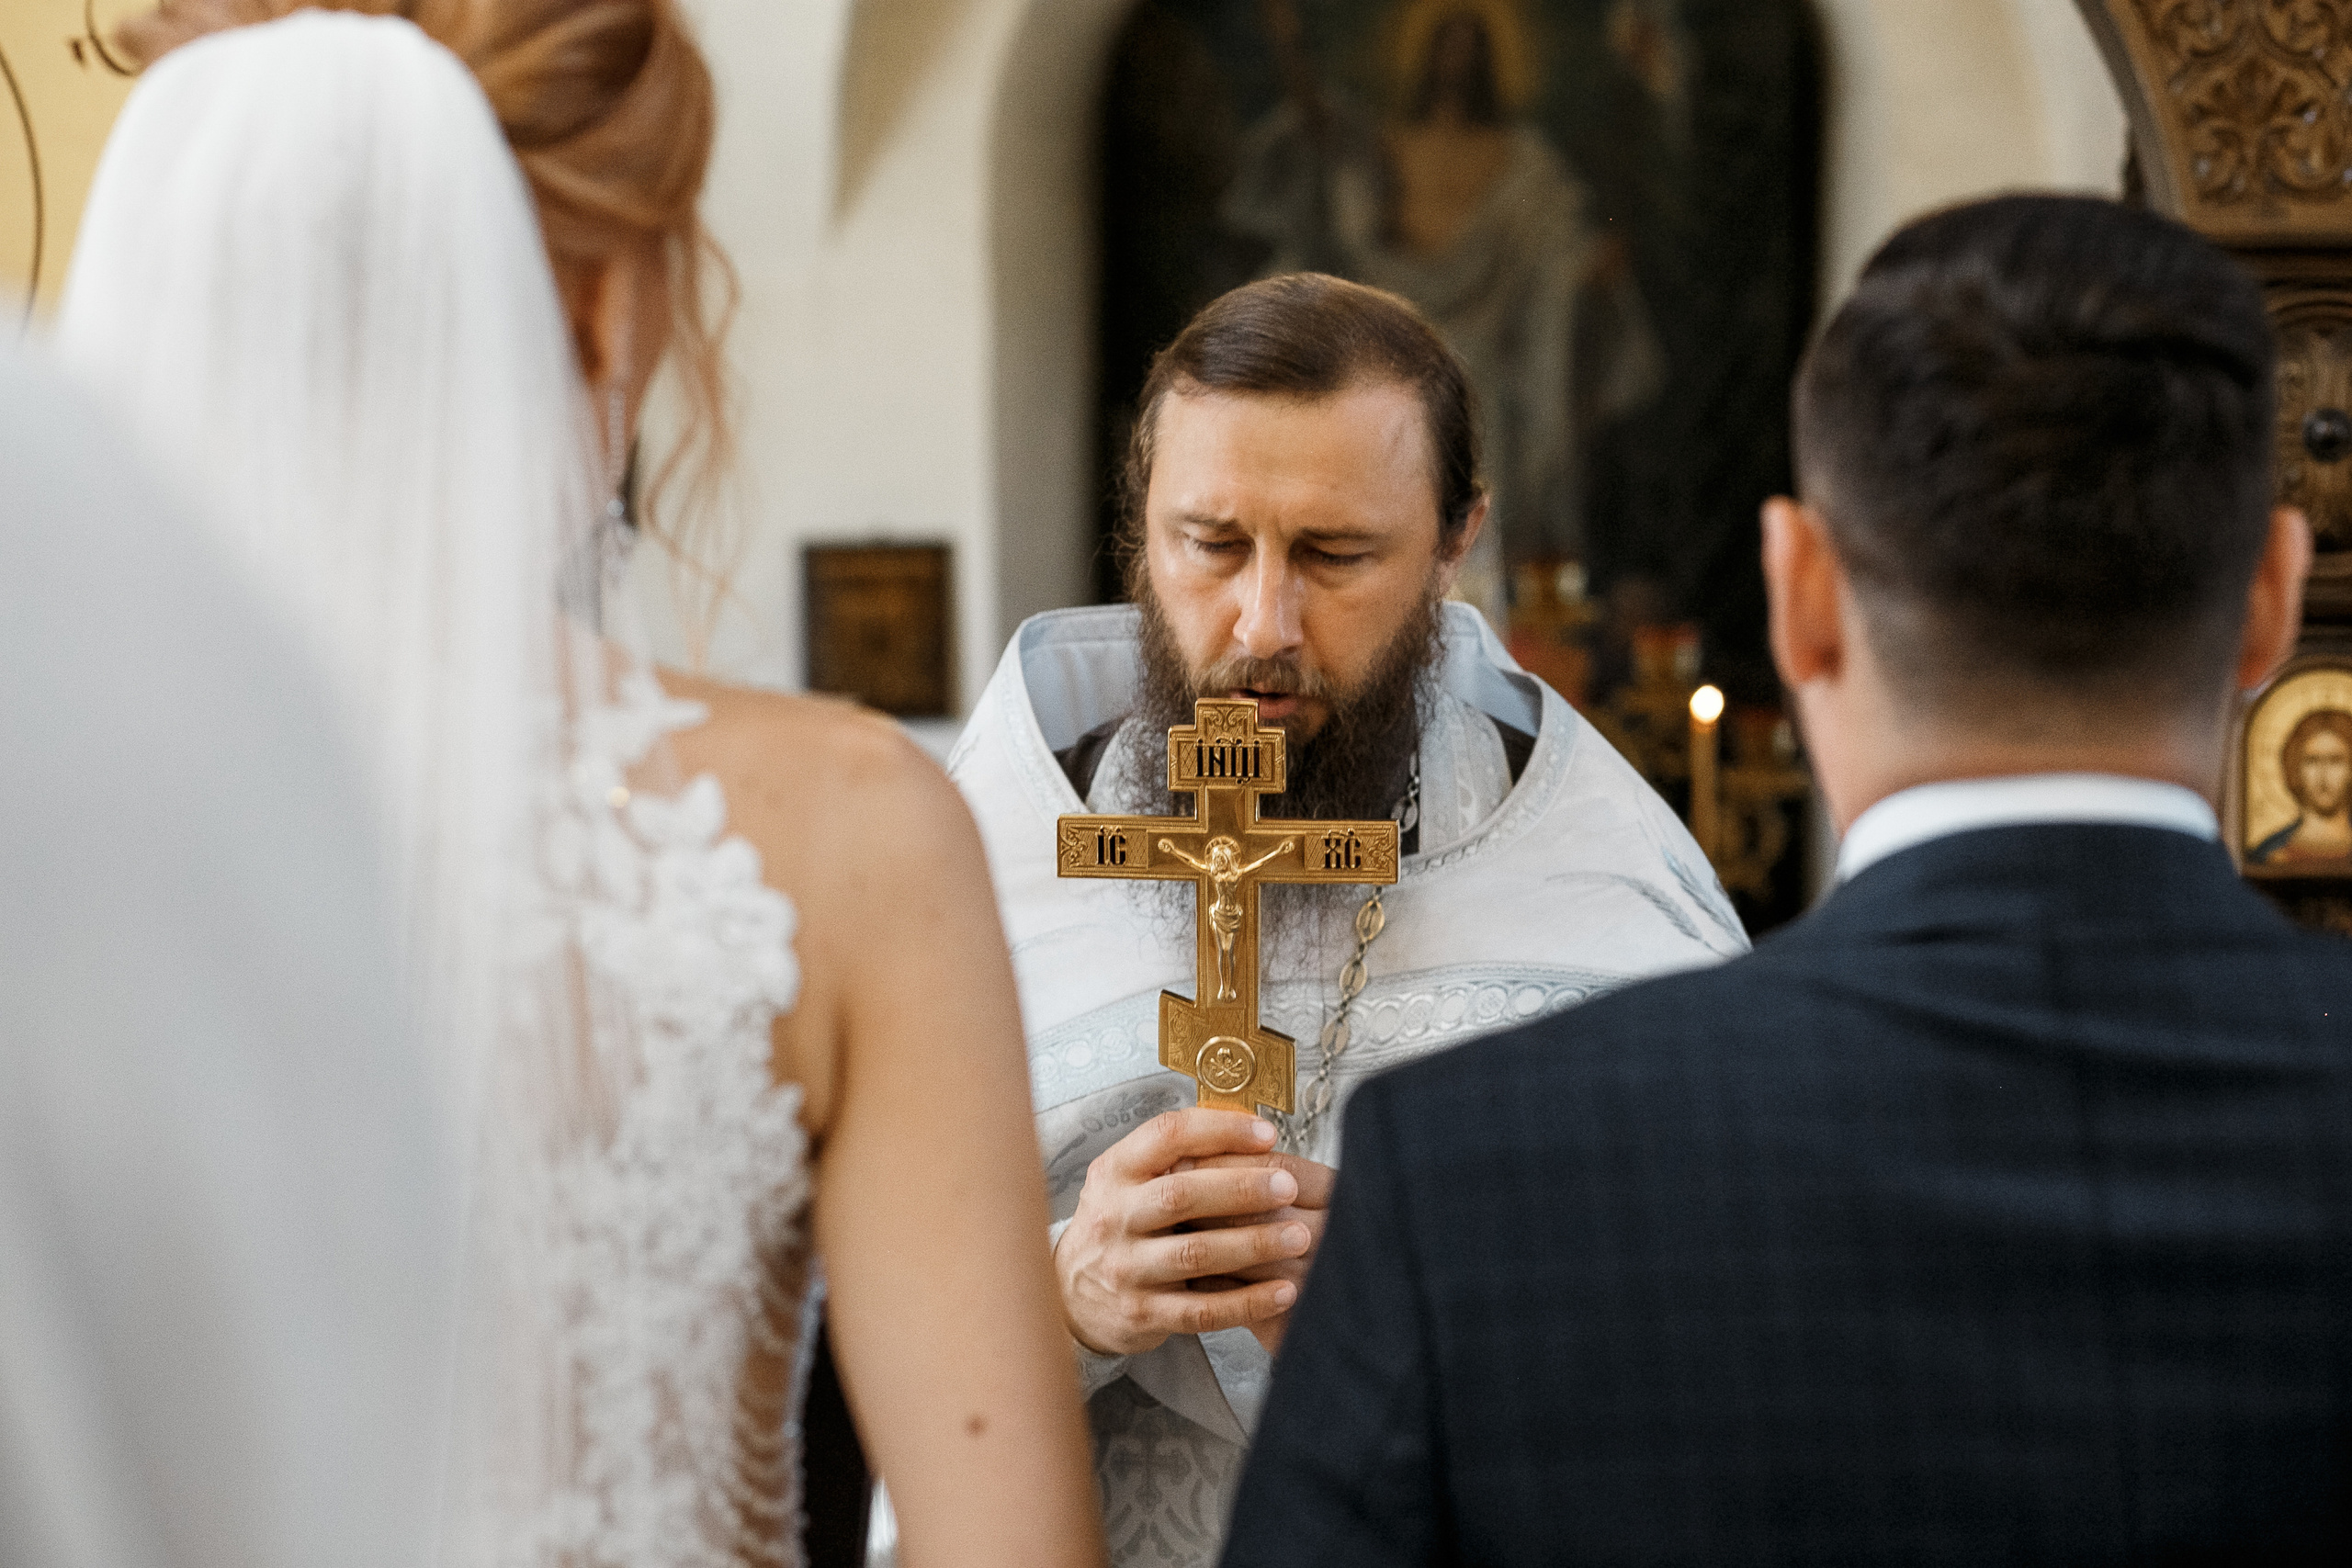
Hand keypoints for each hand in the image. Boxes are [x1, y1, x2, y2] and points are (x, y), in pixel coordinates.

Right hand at [1053, 1110, 1313, 1356]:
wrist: (1069, 1294)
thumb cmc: (1118, 1224)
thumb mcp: (1128, 1179)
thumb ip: (1175, 1155)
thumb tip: (1249, 1124)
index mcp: (1115, 1172)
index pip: (1166, 1135)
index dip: (1220, 1129)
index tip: (1266, 1133)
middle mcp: (1114, 1216)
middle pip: (1181, 1195)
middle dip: (1241, 1189)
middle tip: (1288, 1186)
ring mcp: (1125, 1268)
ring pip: (1195, 1254)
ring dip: (1253, 1244)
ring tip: (1298, 1235)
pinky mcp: (1140, 1314)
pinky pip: (1201, 1310)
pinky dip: (1247, 1303)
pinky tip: (1283, 1292)